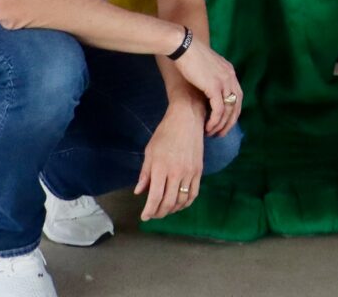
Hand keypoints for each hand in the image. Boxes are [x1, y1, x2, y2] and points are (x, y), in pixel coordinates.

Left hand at [135, 102, 207, 220]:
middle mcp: (176, 173)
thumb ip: (145, 174)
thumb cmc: (164, 134)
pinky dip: (186, 203)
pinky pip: (193, 194)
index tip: (144, 217)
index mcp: (160, 167)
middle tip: (153, 214)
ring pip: (181, 201)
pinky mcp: (198, 171)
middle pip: (168, 202)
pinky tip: (179, 204)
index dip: (149, 210)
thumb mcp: (150, 152)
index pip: (155, 196)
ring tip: (164, 210)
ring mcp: (189, 173)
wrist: (187, 120)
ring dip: (172, 210)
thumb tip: (139, 192)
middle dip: (159, 213)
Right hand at [172, 37, 241, 136]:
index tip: (225, 122)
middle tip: (222, 133)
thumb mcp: (206, 66)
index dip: (233, 111)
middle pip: (236, 105)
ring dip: (221, 124)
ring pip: (228, 109)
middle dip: (230, 122)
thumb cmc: (189, 56)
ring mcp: (223, 81)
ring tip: (213, 133)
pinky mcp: (214, 86)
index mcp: (229, 72)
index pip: (237, 96)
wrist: (184, 46)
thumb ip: (211, 77)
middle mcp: (230, 76)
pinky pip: (218, 109)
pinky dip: (214, 120)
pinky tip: (208, 127)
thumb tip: (208, 89)